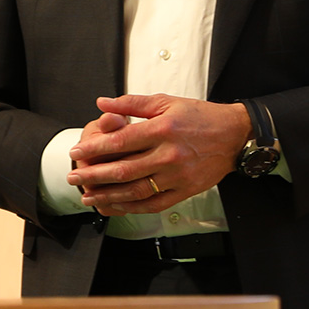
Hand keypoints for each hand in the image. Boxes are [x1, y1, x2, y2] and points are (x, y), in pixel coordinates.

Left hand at [66, 95, 249, 214]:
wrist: (234, 135)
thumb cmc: (199, 116)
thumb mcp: (166, 101)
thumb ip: (132, 103)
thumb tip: (102, 103)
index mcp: (162, 129)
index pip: (120, 141)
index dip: (95, 147)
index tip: (76, 151)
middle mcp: (168, 155)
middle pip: (123, 169)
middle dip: (94, 174)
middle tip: (73, 176)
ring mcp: (177, 176)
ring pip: (136, 190)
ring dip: (108, 195)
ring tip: (87, 196)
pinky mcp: (185, 191)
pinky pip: (154, 204)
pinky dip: (132, 207)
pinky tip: (115, 205)